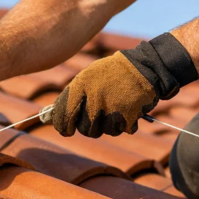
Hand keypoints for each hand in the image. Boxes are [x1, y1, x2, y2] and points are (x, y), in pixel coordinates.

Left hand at [50, 33, 198, 137]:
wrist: (145, 67)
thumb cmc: (113, 73)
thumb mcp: (89, 76)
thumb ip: (73, 95)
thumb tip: (53, 116)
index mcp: (81, 85)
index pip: (63, 114)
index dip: (62, 126)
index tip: (66, 130)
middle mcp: (94, 98)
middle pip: (84, 129)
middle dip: (90, 127)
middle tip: (97, 117)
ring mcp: (111, 108)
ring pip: (103, 131)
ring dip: (108, 125)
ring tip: (115, 108)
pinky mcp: (127, 117)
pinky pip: (120, 130)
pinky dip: (124, 124)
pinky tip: (127, 109)